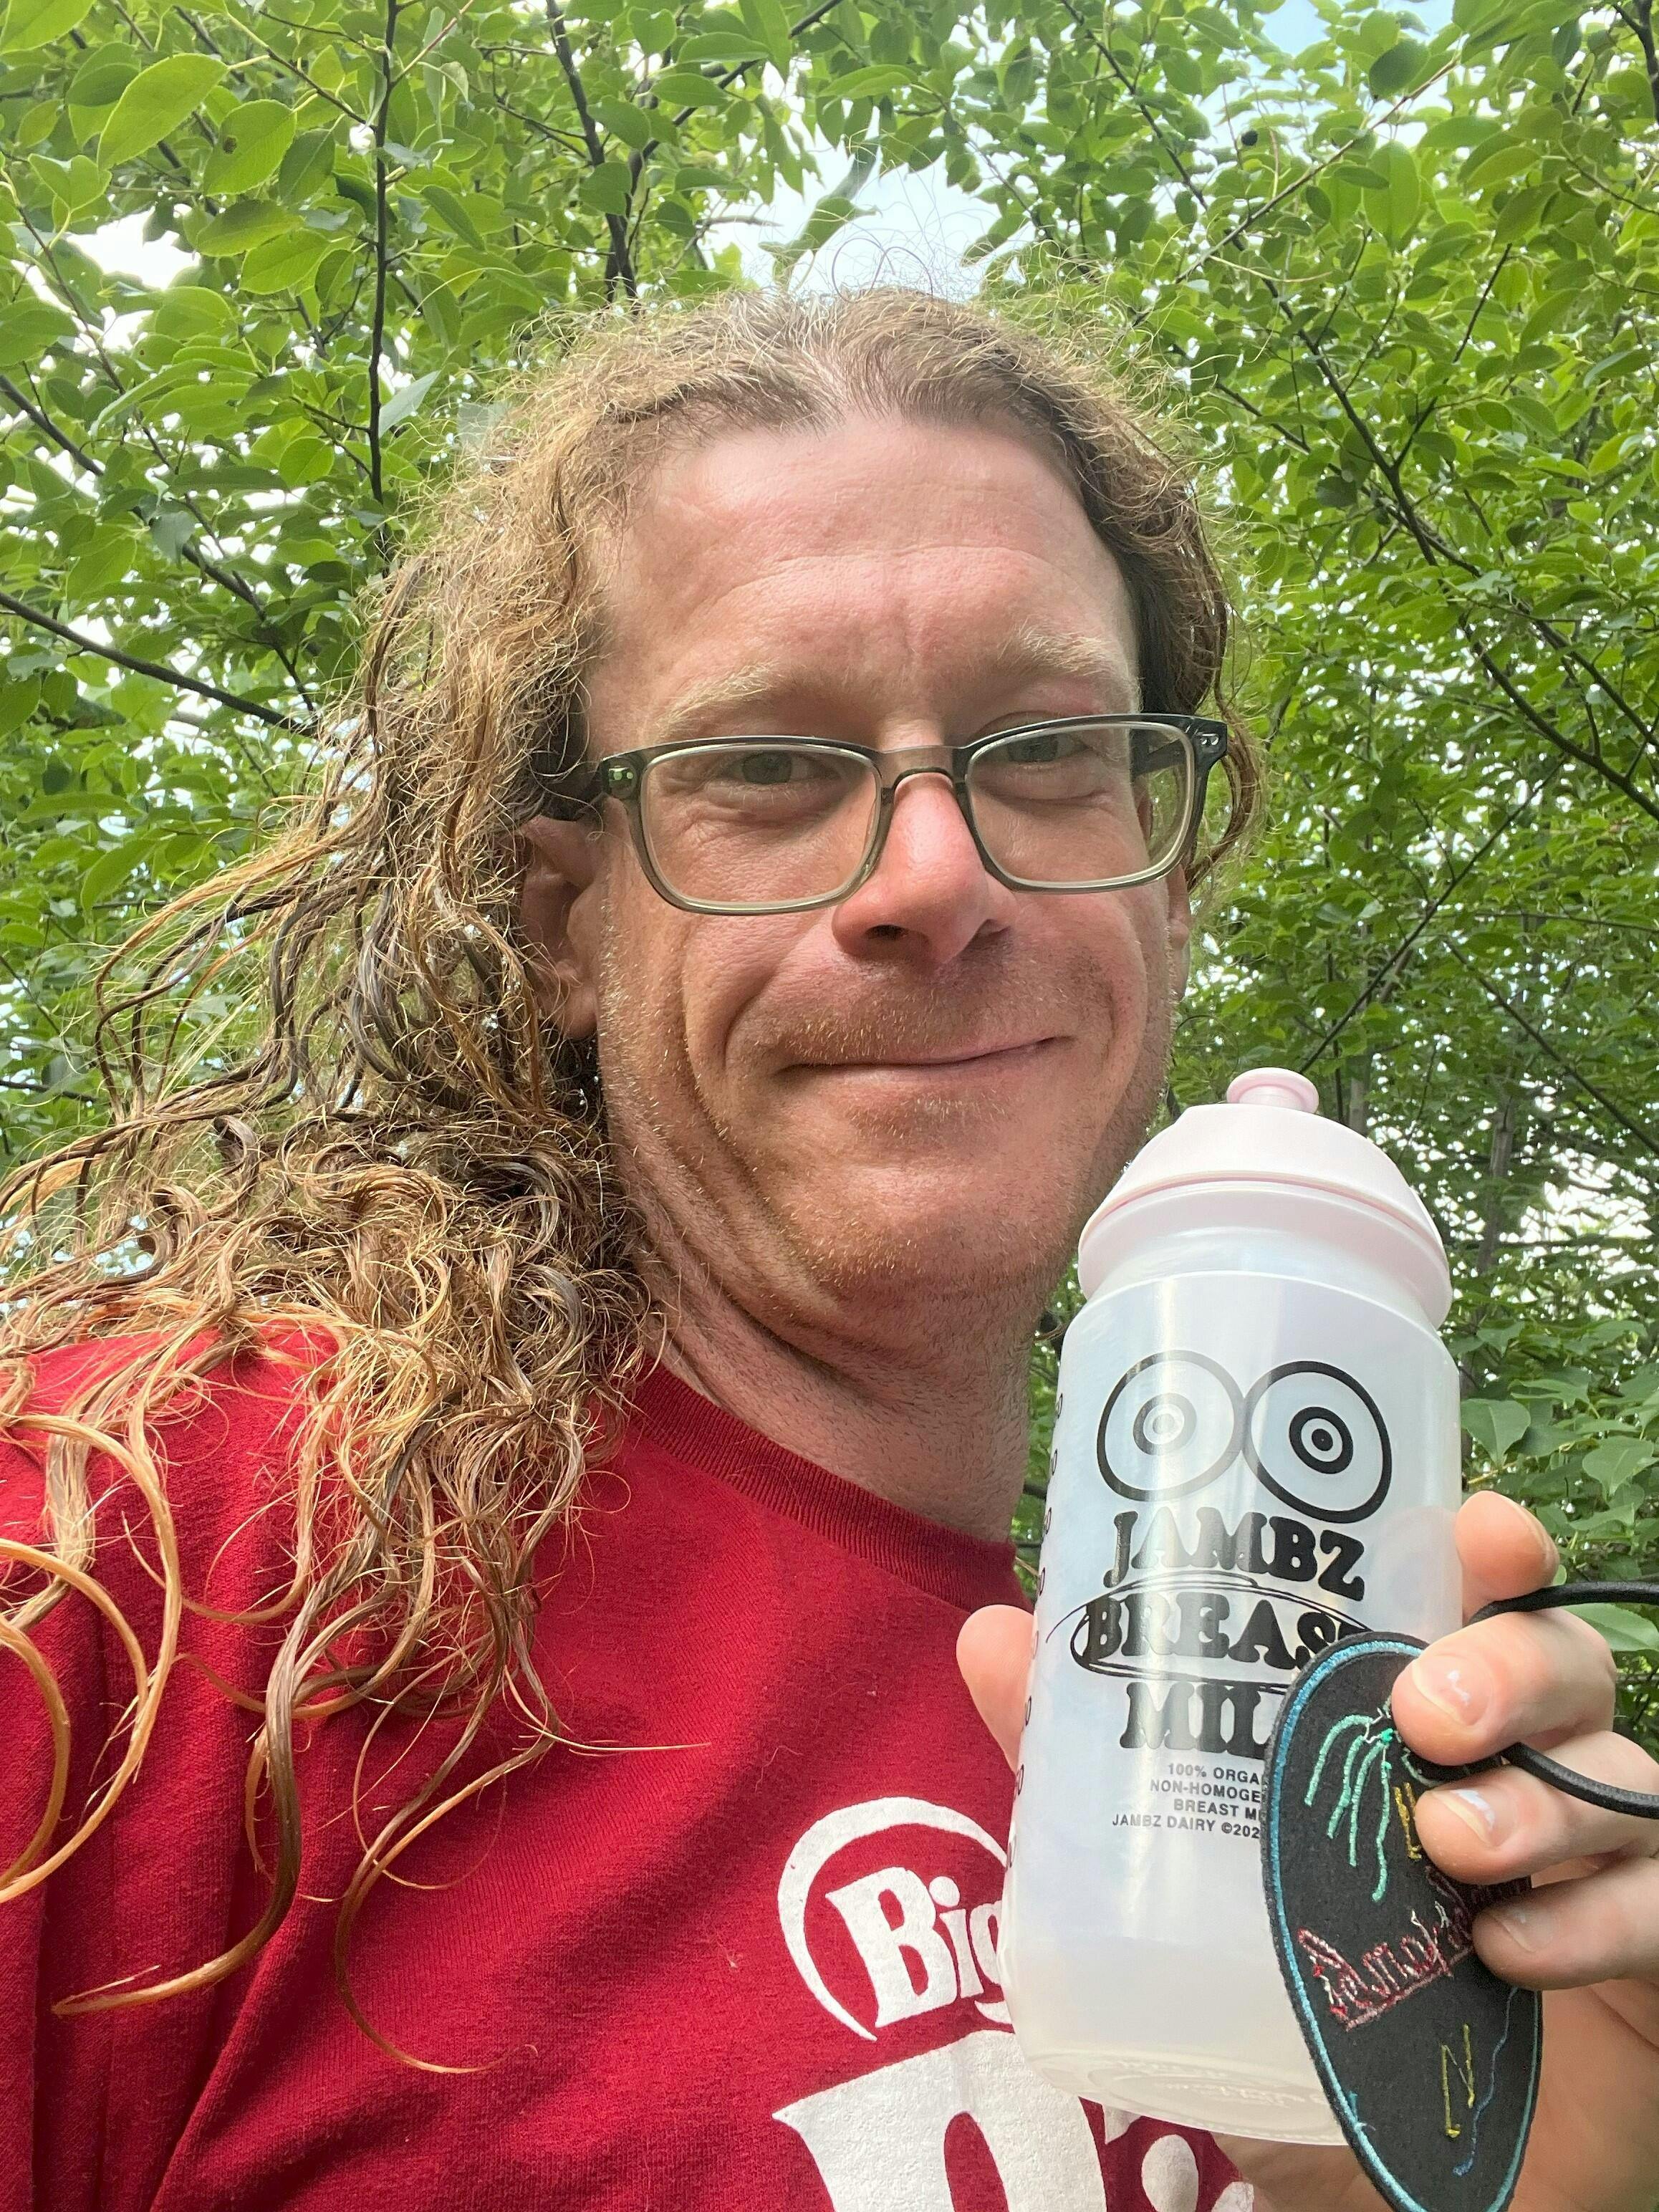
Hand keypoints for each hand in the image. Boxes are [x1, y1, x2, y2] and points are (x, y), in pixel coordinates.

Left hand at [958, 1491, 1658, 2211]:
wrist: (1367, 2191)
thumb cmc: (1284, 2008)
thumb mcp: (1169, 1882)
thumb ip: (1087, 1768)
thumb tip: (993, 1635)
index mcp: (1412, 1718)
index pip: (1477, 1599)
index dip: (1492, 1549)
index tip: (1481, 1534)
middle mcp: (1513, 1770)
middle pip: (1564, 1663)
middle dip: (1514, 1661)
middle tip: (1424, 1712)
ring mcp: (1587, 1865)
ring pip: (1620, 1774)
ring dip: (1541, 1797)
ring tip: (1448, 1845)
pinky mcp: (1641, 1965)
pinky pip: (1657, 1907)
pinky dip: (1591, 1923)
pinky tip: (1507, 1956)